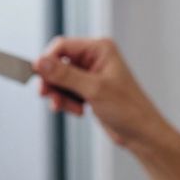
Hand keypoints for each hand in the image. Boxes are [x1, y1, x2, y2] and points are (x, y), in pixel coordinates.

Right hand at [34, 37, 165, 147]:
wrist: (141, 134)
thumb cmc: (128, 109)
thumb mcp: (94, 90)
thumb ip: (65, 75)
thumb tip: (40, 63)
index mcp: (100, 49)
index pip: (62, 46)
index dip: (47, 60)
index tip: (37, 76)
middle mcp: (94, 58)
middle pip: (58, 63)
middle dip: (53, 82)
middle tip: (48, 96)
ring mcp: (91, 75)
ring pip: (60, 80)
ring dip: (60, 96)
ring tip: (71, 109)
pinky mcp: (89, 90)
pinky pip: (67, 92)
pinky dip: (67, 102)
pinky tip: (79, 112)